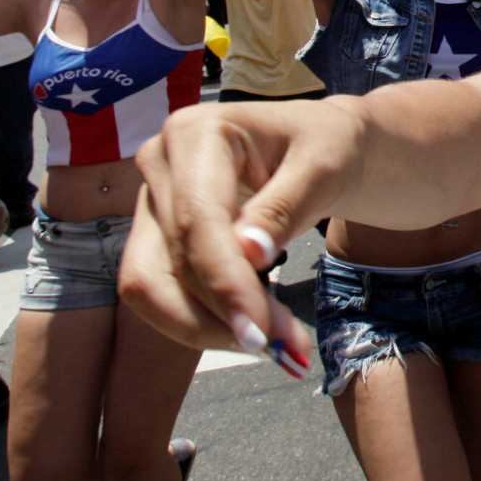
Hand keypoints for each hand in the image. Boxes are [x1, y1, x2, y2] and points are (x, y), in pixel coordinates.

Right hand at [122, 98, 369, 359]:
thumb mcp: (324, 166)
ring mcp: (153, 203)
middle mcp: (160, 165)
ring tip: (278, 343)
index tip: (260, 332)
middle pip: (172, 261)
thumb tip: (248, 253)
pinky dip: (208, 322)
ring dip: (210, 328)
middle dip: (225, 313)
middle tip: (287, 347)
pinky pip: (166, 295)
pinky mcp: (158, 238)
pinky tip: (257, 328)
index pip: (197, 220)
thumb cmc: (328, 146)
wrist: (322, 149)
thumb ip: (285, 207)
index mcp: (195, 133)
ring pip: (153, 288)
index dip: (224, 282)